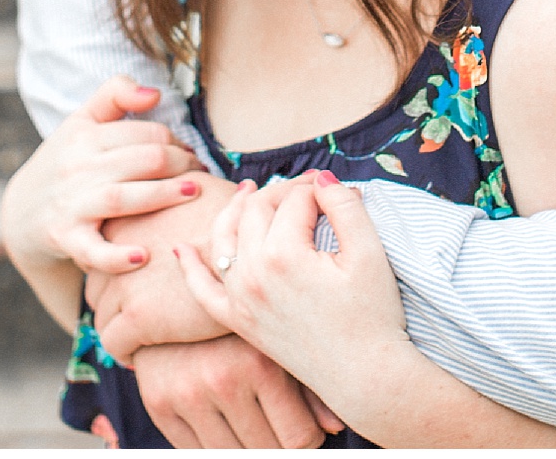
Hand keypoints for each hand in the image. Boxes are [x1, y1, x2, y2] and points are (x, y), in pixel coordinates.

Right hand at [0, 76, 203, 274]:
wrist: (21, 212)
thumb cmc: (65, 162)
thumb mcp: (81, 121)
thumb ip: (114, 95)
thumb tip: (154, 94)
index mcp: (84, 136)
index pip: (145, 133)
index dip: (177, 141)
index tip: (191, 154)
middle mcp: (77, 167)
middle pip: (142, 160)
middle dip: (181, 165)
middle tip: (201, 175)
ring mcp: (71, 204)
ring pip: (122, 198)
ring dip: (163, 195)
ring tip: (194, 193)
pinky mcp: (65, 238)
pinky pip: (93, 250)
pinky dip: (117, 256)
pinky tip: (144, 256)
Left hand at [86, 177, 240, 362]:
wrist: (260, 258)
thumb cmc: (243, 222)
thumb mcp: (208, 186)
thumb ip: (184, 183)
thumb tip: (189, 176)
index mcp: (132, 212)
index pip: (107, 243)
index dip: (122, 264)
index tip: (139, 277)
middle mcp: (120, 243)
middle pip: (98, 279)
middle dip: (115, 297)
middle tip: (139, 310)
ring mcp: (126, 280)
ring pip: (102, 312)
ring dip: (118, 325)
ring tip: (139, 337)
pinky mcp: (138, 315)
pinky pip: (113, 342)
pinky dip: (124, 352)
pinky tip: (138, 356)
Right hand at [134, 335, 345, 448]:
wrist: (173, 289)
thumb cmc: (239, 318)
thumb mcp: (278, 340)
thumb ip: (309, 384)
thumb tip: (334, 427)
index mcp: (259, 362)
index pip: (298, 439)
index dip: (308, 439)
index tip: (305, 429)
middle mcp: (221, 379)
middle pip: (267, 451)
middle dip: (279, 444)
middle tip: (281, 427)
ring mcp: (186, 394)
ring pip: (232, 457)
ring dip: (248, 446)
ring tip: (256, 423)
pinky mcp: (158, 403)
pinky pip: (196, 452)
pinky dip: (216, 445)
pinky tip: (227, 423)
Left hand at [178, 173, 407, 420]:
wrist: (364, 377)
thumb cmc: (373, 316)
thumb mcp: (370, 253)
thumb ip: (344, 206)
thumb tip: (320, 177)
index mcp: (283, 254)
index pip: (294, 199)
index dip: (318, 188)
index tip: (337, 191)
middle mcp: (251, 274)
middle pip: (256, 210)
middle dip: (281, 192)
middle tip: (307, 191)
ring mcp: (240, 299)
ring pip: (224, 238)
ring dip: (235, 210)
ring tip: (250, 192)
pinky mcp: (238, 321)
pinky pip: (202, 291)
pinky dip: (190, 268)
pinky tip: (182, 249)